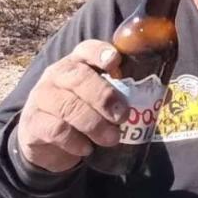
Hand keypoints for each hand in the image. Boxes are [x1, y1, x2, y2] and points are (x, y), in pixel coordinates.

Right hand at [15, 40, 128, 172]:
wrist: (45, 140)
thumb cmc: (83, 112)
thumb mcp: (101, 100)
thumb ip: (128, 95)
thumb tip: (163, 96)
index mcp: (77, 63)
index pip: (86, 49)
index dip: (100, 53)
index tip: (115, 62)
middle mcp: (57, 75)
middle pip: (78, 77)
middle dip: (104, 96)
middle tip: (122, 116)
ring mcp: (42, 97)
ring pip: (68, 106)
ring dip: (94, 124)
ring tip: (111, 138)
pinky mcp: (33, 122)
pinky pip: (56, 130)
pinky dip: (75, 141)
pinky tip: (86, 148)